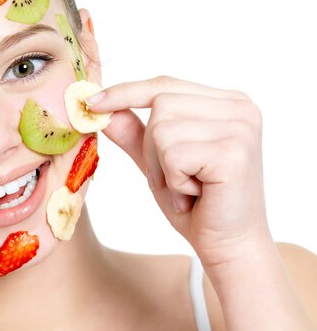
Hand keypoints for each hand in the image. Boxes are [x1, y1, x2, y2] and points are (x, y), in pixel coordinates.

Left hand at [88, 76, 272, 266]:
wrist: (227, 246)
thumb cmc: (195, 204)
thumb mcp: (156, 162)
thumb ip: (133, 133)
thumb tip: (99, 107)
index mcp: (226, 102)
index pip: (165, 84)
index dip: (125, 92)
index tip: (90, 102)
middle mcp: (240, 107)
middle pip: (160, 104)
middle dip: (151, 148)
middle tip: (174, 180)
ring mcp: (241, 127)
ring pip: (162, 129)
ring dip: (162, 168)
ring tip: (187, 188)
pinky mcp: (233, 152)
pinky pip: (173, 154)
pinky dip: (174, 181)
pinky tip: (196, 195)